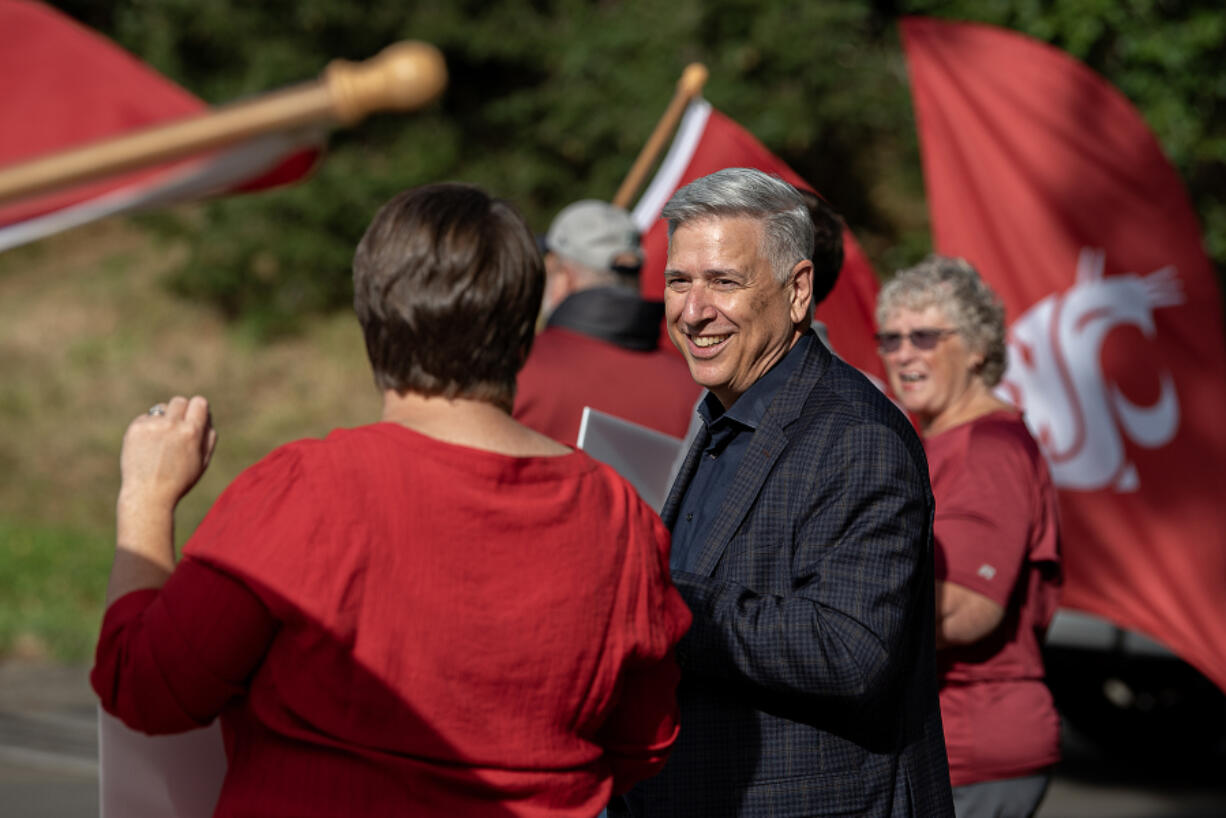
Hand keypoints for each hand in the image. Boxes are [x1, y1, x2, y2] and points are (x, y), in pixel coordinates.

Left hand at [119, 395, 217, 510]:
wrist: (148, 494)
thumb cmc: (179, 481)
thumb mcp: (203, 462)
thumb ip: (209, 437)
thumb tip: (207, 417)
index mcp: (193, 432)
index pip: (199, 402)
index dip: (197, 409)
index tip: (194, 417)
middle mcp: (173, 425)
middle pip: (179, 401)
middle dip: (180, 411)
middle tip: (177, 428)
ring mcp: (152, 425)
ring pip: (161, 408)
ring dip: (164, 418)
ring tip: (161, 440)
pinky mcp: (136, 429)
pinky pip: (145, 418)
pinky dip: (148, 428)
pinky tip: (147, 446)